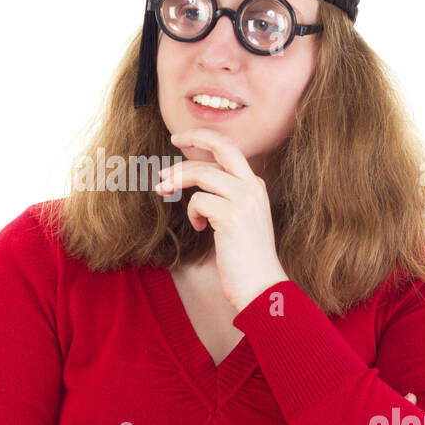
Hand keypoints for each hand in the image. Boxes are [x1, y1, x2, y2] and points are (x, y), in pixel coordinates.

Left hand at [154, 128, 289, 311]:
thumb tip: (190, 178)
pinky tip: (199, 228)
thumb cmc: (245, 258)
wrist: (261, 287)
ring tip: (162, 189)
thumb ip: (223, 197)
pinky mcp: (232, 216)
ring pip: (202, 172)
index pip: (229, 150)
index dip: (204, 139)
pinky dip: (192, 212)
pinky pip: (198, 201)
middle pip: (222, 146)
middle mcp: (253, 187)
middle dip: (194, 138)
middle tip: (171, 142)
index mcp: (255, 186)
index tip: (181, 140)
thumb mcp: (239, 220)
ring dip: (177, 178)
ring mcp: (244, 200)